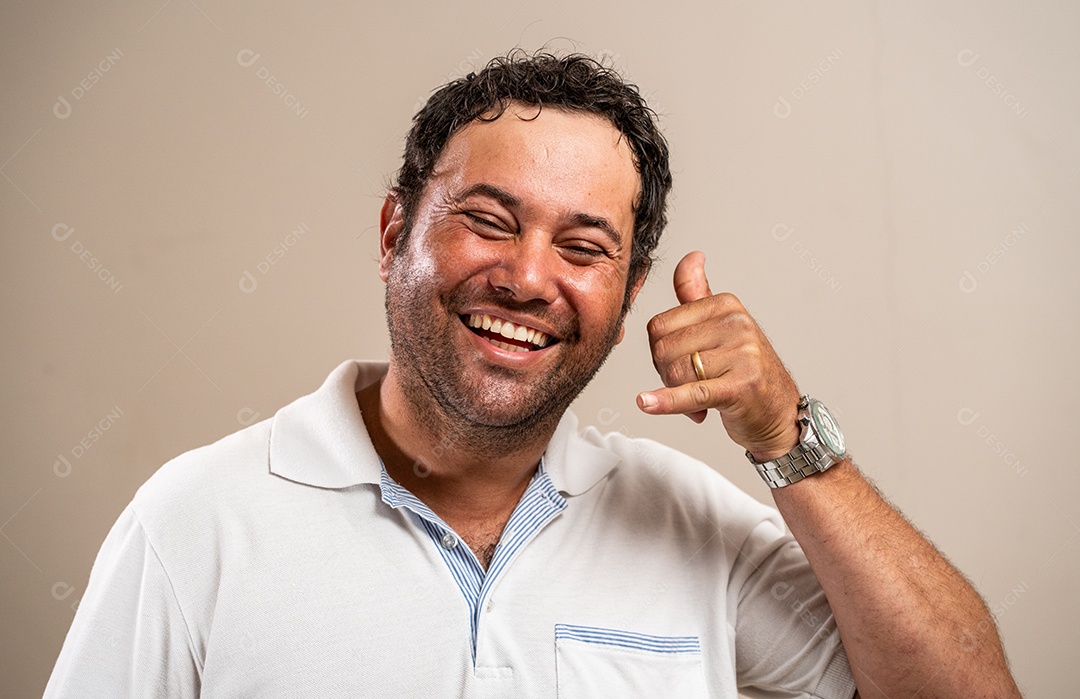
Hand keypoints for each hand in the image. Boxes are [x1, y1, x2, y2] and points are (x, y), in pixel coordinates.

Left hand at [636, 251, 802, 460]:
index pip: (659, 326)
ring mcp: (742, 354)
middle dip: (666, 374)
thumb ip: (697, 293)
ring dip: (676, 394)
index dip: (660, 350)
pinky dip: (666, 402)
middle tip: (691, 384)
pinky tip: (647, 403)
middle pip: (663, 350)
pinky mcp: (741, 387)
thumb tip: (692, 256)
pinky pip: (691, 392)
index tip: (682, 362)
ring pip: (673, 373)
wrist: (779, 412)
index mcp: (726, 304)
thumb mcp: (722, 325)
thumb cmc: (744, 370)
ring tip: (700, 399)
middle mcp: (736, 324)